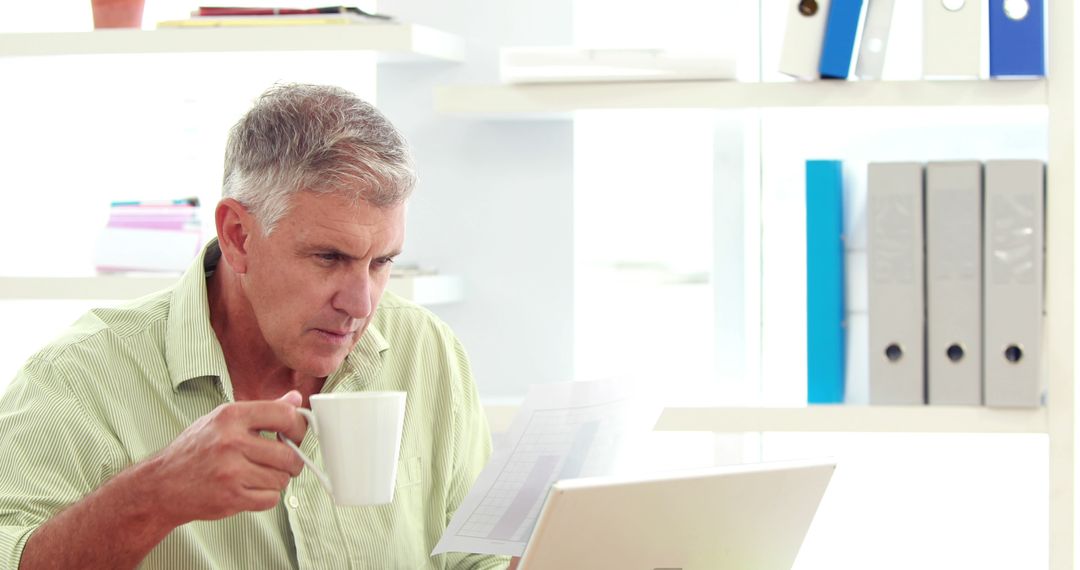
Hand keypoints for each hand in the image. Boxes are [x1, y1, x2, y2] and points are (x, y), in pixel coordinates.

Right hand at [145, 390, 307, 524]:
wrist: (162, 485)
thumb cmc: (194, 450)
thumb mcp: (222, 419)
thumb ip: (262, 409)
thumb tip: (294, 399)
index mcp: (230, 416)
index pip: (284, 415)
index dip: (299, 426)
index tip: (296, 434)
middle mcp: (231, 442)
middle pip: (288, 454)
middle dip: (292, 460)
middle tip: (284, 462)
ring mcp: (231, 471)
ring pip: (281, 479)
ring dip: (277, 480)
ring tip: (260, 475)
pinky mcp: (231, 497)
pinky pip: (270, 499)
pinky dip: (266, 497)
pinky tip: (251, 489)